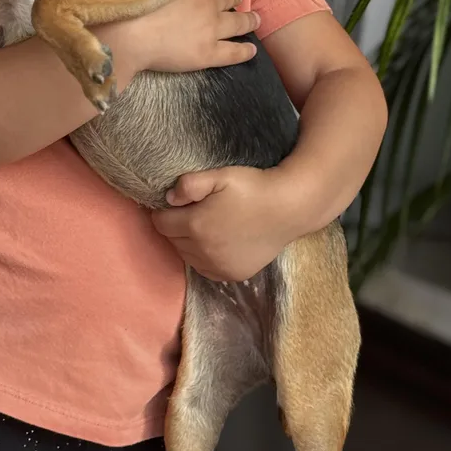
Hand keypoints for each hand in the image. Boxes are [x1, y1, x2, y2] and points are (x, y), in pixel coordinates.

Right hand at [130, 0, 259, 73]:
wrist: (126, 36)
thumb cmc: (131, 0)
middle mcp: (207, 2)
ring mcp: (211, 29)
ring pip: (237, 23)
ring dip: (248, 20)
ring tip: (255, 20)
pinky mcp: (208, 53)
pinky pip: (233, 51)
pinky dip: (244, 51)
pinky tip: (252, 50)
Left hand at [151, 166, 303, 281]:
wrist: (289, 209)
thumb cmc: (253, 187)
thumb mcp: (220, 175)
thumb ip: (189, 184)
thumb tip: (168, 199)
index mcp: (195, 225)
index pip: (161, 223)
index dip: (163, 212)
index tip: (174, 204)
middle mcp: (203, 251)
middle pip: (173, 241)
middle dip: (175, 227)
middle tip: (191, 212)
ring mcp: (218, 266)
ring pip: (187, 256)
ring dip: (188, 243)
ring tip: (204, 227)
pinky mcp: (232, 274)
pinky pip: (204, 268)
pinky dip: (203, 257)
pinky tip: (215, 243)